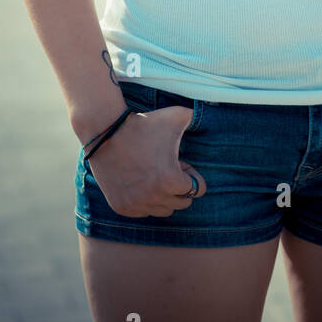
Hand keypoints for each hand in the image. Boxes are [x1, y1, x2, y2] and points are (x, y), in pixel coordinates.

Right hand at [86, 105, 206, 217]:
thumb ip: (197, 116)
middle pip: (182, 203)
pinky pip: (144, 212)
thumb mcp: (175, 116)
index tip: (180, 163)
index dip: (190, 175)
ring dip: (164, 196)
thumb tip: (216, 109)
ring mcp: (137, 205)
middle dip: (179, 187)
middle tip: (167, 167)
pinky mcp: (122, 208)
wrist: (106, 132)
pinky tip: (139, 180)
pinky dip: (146, 200)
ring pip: (163, 210)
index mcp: (172, 181)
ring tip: (154, 174)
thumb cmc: (144, 124)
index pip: (197, 190)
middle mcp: (155, 198)